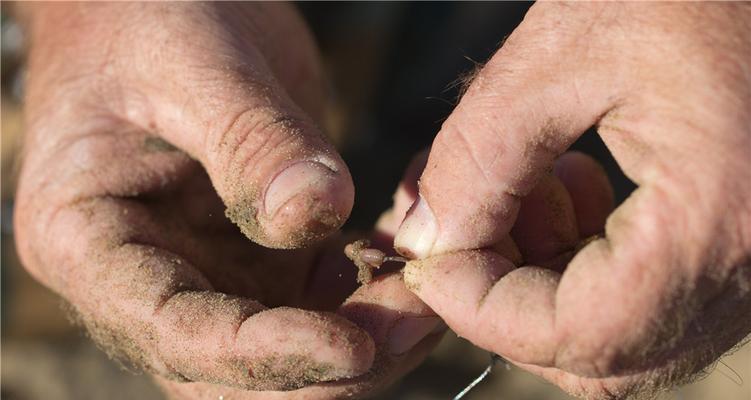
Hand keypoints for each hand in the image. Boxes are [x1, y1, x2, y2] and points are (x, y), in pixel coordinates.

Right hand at [14, 3, 441, 397]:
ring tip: (426, 294)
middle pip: (231, 370)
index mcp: (90, 242)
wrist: (156, 1)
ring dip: (361, 336)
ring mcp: (206, 271)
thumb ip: (250, 140)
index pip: (171, 332)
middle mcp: (146, 277)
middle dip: (326, 365)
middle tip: (414, 321)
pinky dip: (367, 297)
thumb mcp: (192, 61)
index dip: (262, 355)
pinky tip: (404, 262)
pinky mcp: (256, 255)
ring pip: (283, 348)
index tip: (352, 346)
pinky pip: (316, 302)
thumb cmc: (144, 15)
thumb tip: (315, 216)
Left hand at [395, 3, 750, 397]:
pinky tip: (575, 186)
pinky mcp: (742, 246)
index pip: (572, 333)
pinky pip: (654, 300)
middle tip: (471, 224)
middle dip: (507, 301)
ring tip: (527, 189)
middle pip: (598, 356)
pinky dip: (590, 267)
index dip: (477, 309)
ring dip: (545, 283)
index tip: (424, 260)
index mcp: (715, 225)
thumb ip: (479, 155)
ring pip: (622, 337)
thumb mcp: (564, 53)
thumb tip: (424, 241)